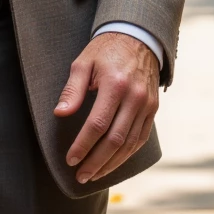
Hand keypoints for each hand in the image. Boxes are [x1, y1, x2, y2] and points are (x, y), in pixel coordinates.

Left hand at [55, 32, 159, 184]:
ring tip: (93, 174)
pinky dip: (126, 155)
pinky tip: (113, 163)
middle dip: (96, 162)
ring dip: (111, 164)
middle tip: (80, 175)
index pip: (97, 124)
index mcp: (115, 84)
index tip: (70, 159)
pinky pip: (141, 139)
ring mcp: (146, 105)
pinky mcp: (153, 109)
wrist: (137, 38)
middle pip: (115, 140)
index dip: (83, 145)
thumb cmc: (105, 51)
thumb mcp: (83, 63)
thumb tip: (60, 113)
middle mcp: (134, 97)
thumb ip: (72, 89)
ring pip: (129, 144)